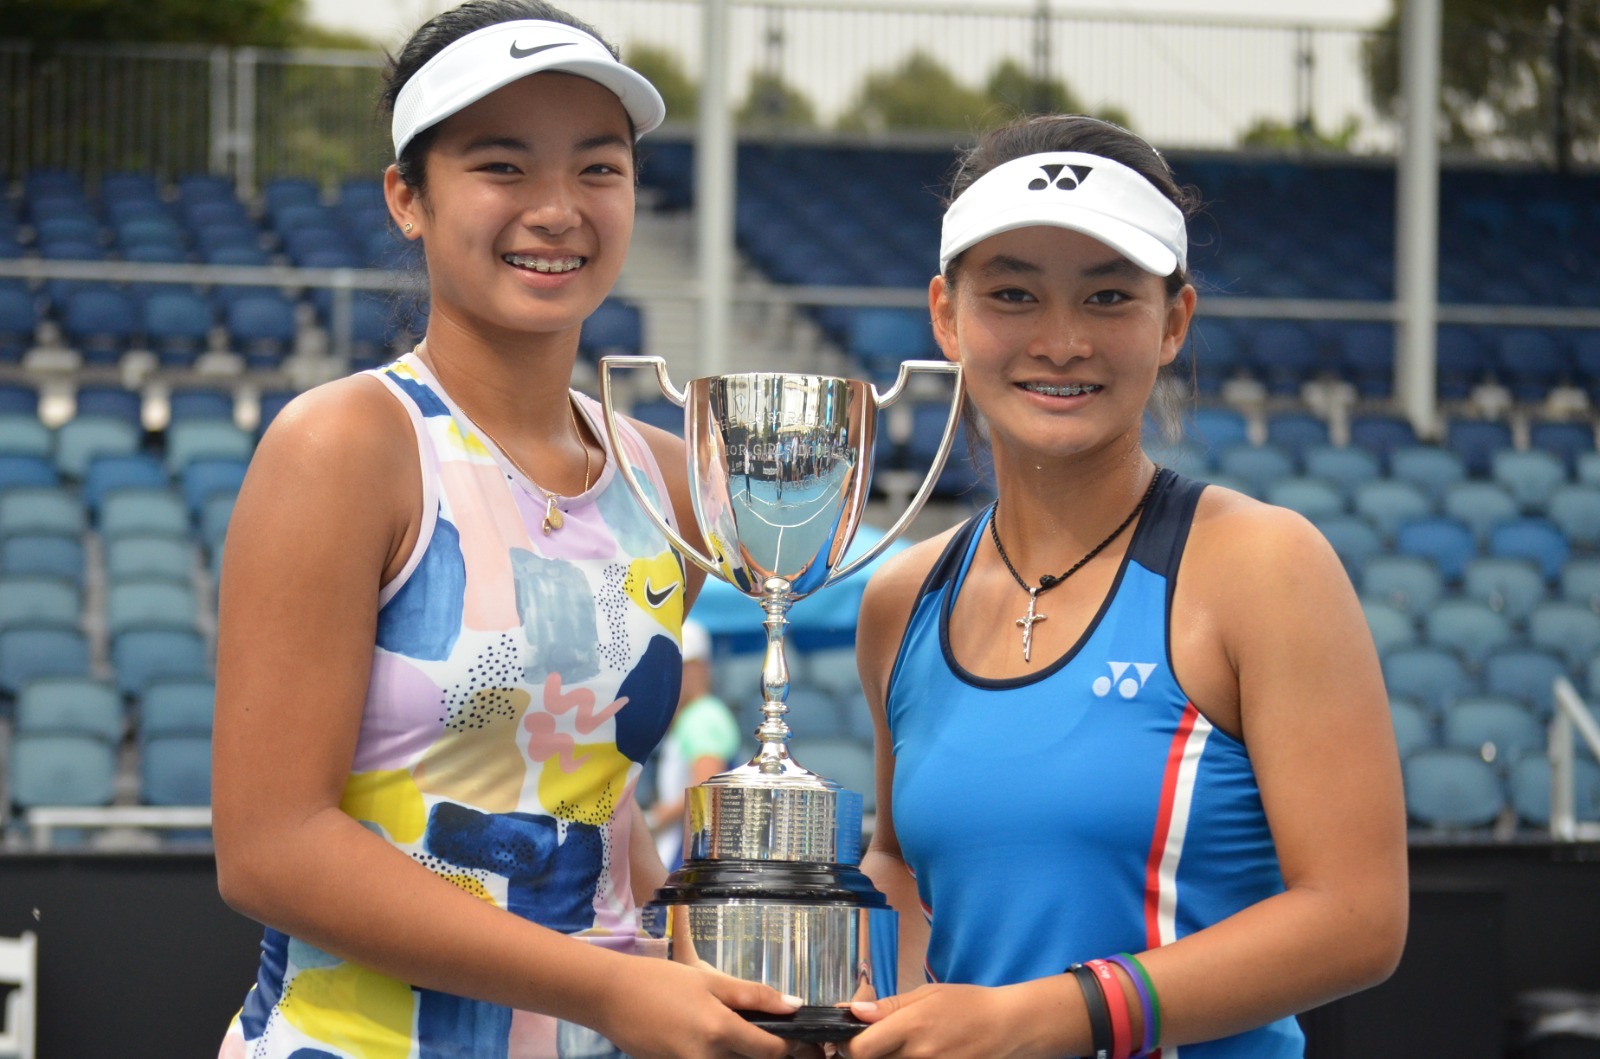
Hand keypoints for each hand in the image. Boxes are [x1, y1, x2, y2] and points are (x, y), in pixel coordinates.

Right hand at [593, 957, 804, 1058]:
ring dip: (742, 1055)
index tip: (803, 1039)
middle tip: (780, 1039)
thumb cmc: (659, 980)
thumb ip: (752, 995)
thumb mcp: (708, 980)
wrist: (608, 996)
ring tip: (744, 1036)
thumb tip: (794, 1006)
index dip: (791, 1046)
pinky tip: (717, 1041)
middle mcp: (706, 1058)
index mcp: (719, 1030)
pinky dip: (718, 1057)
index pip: (769, 1050)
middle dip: (768, 1054)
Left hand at [837, 983, 1053, 1058]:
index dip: (849, 1044)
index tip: (850, 1035)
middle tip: (877, 1040)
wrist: (1009, 1028)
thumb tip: (853, 1011)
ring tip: (902, 1046)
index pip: (860, 1049)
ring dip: (886, 1058)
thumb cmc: (969, 1005)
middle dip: (867, 1052)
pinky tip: (917, 1054)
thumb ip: (889, 1007)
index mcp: (911, 1027)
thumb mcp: (928, 995)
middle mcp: (918, 1056)